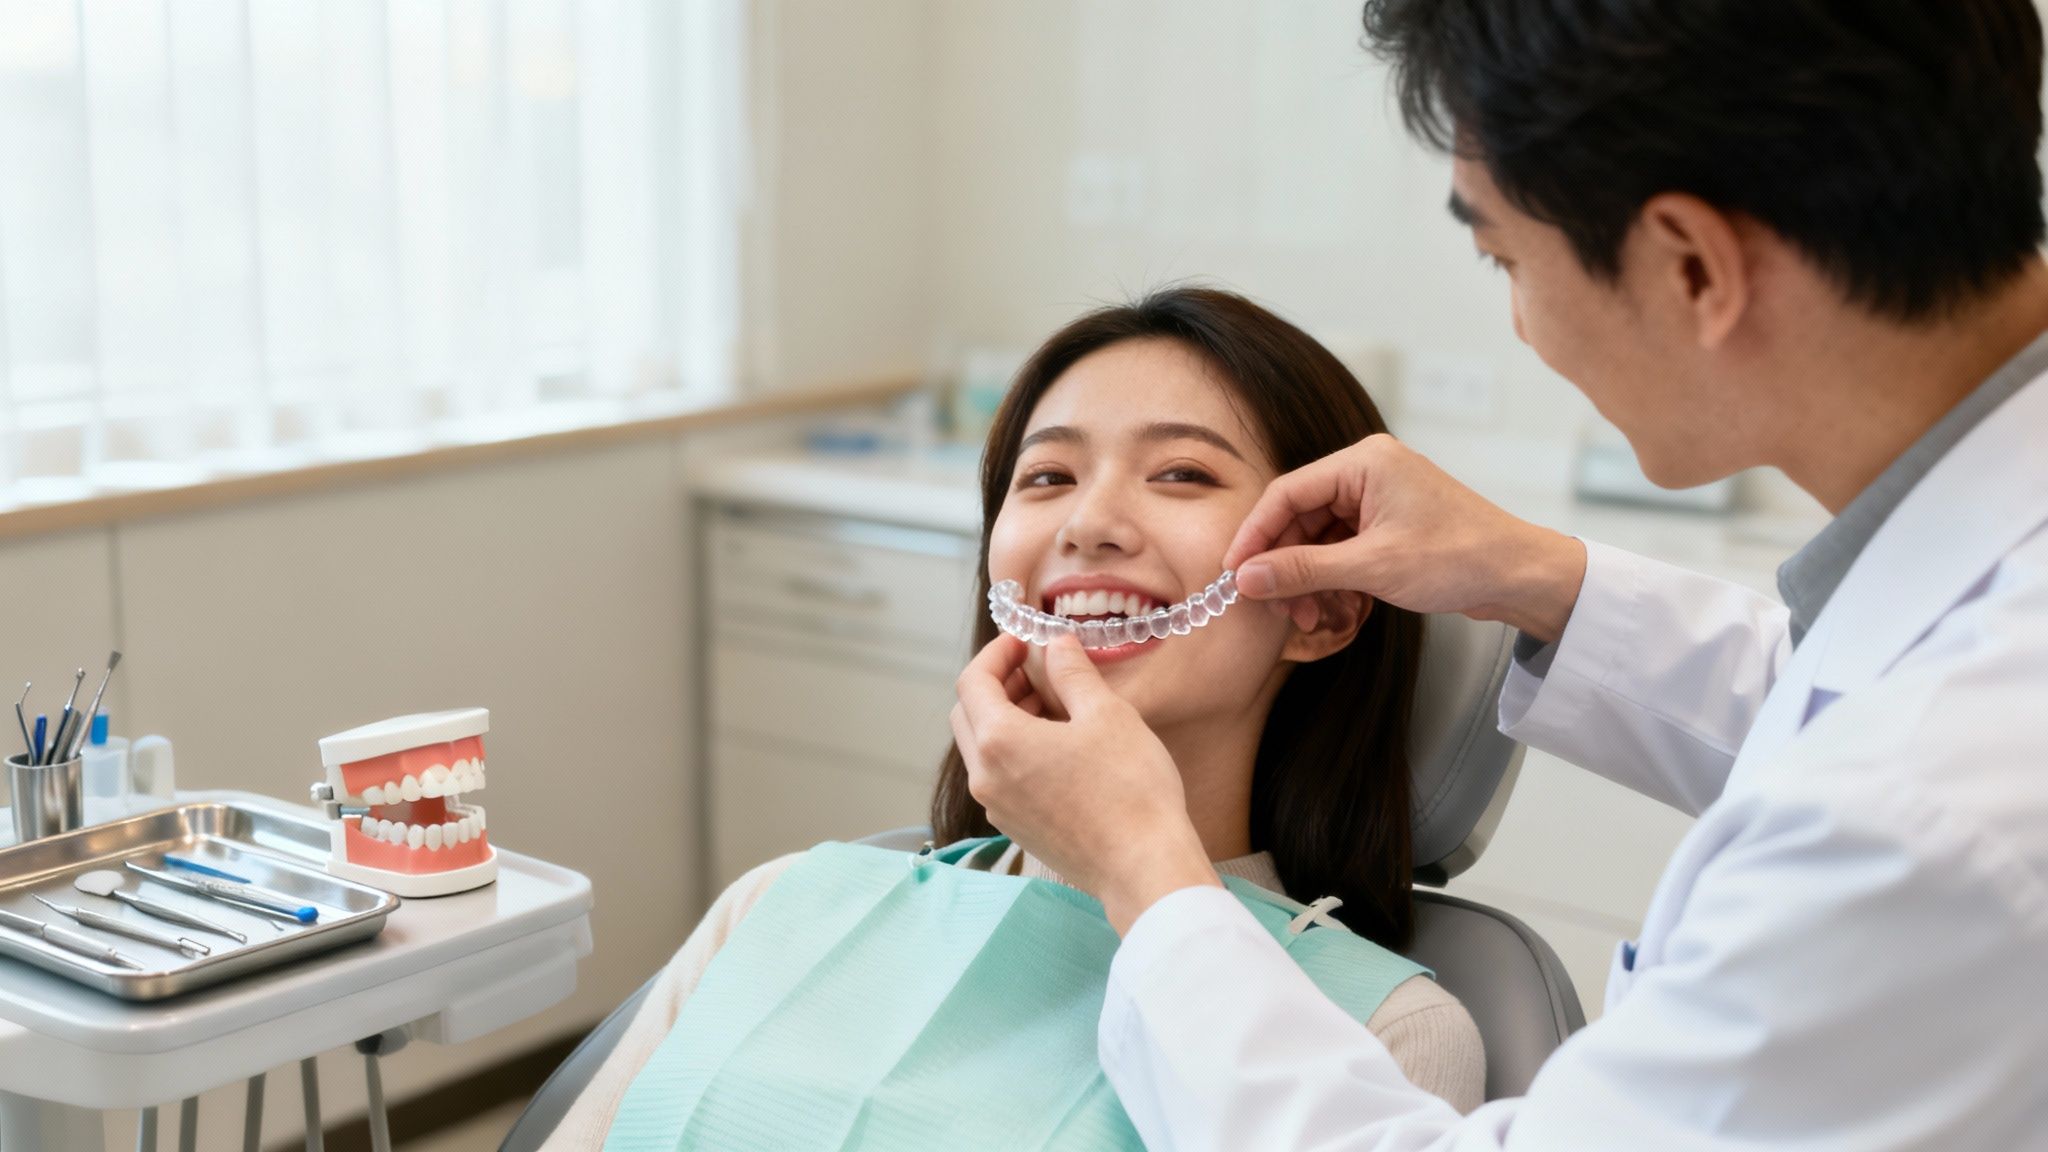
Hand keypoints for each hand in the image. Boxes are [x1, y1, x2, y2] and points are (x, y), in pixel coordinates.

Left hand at [951, 633, 1219, 934]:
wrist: (1144, 867)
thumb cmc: (1129, 788)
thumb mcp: (1106, 714)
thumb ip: (1072, 672)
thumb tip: (1055, 644)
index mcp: (999, 742)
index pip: (972, 682)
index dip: (996, 653)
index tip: (1023, 640)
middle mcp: (985, 778)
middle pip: (968, 714)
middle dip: (996, 684)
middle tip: (1036, 668)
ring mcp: (998, 808)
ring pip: (982, 748)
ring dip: (1006, 717)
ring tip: (1053, 703)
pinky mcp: (1016, 828)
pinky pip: (999, 777)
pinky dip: (1015, 750)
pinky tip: (1058, 745)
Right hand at [1221, 434, 1587, 643]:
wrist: (1519, 576)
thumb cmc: (1459, 557)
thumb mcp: (1372, 567)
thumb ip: (1303, 570)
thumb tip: (1247, 578)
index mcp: (1364, 462)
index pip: (1287, 493)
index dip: (1255, 534)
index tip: (1234, 572)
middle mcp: (1368, 473)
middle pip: (1299, 517)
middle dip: (1282, 564)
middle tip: (1270, 605)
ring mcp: (1379, 500)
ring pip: (1318, 538)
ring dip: (1306, 578)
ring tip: (1303, 616)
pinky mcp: (1388, 527)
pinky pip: (1341, 550)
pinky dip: (1330, 579)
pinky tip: (1328, 607)